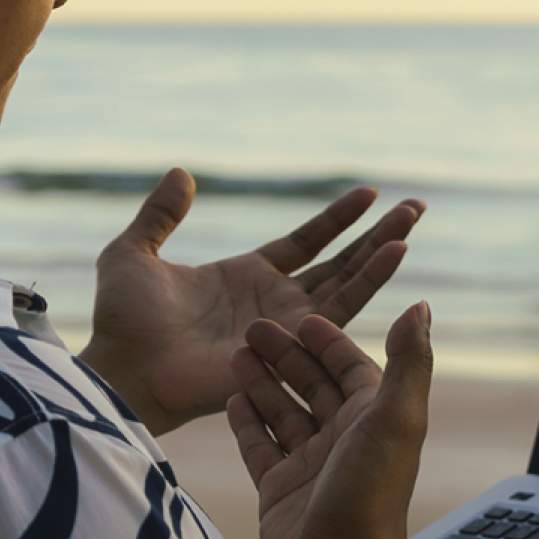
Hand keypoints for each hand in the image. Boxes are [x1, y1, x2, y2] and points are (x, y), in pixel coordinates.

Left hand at [81, 169, 422, 433]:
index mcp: (246, 277)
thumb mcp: (132, 254)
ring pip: (350, 282)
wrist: (126, 366)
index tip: (367, 193)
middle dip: (378, 233)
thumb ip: (160, 215)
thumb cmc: (122, 323)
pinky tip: (396, 253)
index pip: (306, 243)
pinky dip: (372, 279)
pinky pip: (342, 307)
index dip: (336, 219)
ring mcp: (288, 323)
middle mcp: (275, 301)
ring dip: (383, 251)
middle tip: (416, 206)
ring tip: (412, 221)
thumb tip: (181, 171)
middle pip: (341, 261)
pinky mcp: (294, 341)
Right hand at [226, 306, 432, 538]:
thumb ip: (409, 362)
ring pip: (284, 414)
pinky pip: (261, 448)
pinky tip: (231, 399)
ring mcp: (313, 467)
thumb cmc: (370, 495)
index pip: (353, 368)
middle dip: (286, 356)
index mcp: (377, 419)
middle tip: (252, 328)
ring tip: (234, 355)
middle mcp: (346, 441)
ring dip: (263, 383)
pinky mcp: (282, 493)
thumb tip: (422, 307)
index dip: (329, 342)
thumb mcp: (394, 419)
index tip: (301, 317)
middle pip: (313, 386)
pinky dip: (247, 424)